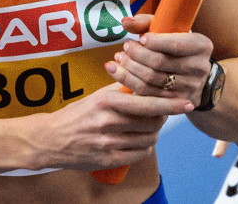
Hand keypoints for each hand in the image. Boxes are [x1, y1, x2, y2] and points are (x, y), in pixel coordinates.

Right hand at [32, 82, 189, 170]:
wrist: (50, 139)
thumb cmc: (77, 114)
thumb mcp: (97, 95)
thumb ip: (122, 88)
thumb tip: (147, 79)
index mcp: (107, 102)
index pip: (148, 102)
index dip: (171, 104)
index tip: (187, 102)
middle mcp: (109, 122)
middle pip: (153, 122)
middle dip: (163, 118)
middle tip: (162, 113)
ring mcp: (109, 143)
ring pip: (149, 138)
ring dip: (154, 132)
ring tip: (148, 127)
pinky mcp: (108, 159)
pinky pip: (140, 154)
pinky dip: (145, 147)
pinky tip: (140, 141)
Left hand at [106, 14, 212, 106]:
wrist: (192, 74)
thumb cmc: (176, 46)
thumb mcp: (169, 30)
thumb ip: (146, 23)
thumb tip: (125, 22)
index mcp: (201, 46)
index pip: (177, 45)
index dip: (155, 42)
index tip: (140, 38)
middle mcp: (199, 67)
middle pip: (161, 63)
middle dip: (138, 54)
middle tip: (125, 47)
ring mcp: (189, 87)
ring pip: (151, 79)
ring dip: (130, 68)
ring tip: (119, 58)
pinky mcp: (176, 102)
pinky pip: (147, 94)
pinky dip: (129, 82)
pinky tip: (119, 72)